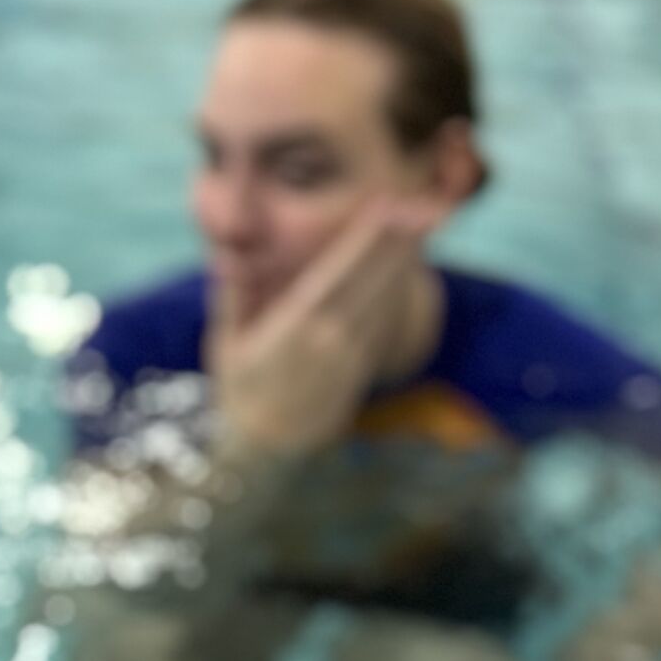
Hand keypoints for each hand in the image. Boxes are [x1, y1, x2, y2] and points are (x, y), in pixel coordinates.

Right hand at [206, 196, 444, 457]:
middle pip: (375, 281)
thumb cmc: (239, 391)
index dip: (367, 238)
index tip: (389, 206)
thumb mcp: (227, 342)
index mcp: (295, 326)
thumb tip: (226, 256)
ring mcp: (351, 356)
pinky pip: (385, 321)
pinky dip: (399, 289)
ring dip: (408, 260)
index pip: (339, 271)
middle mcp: (330, 339)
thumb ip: (234, 297)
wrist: (265, 455)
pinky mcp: (362, 368)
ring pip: (387, 300)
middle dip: (404, 241)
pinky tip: (410, 263)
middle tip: (434, 206)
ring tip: (431, 222)